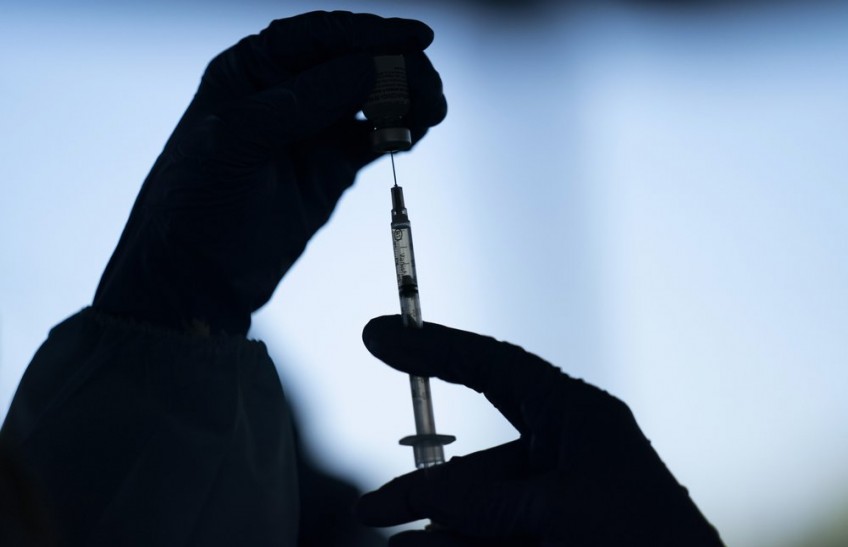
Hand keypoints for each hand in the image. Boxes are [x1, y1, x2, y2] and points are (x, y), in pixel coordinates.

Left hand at [93, 11, 445, 334]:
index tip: (417, 39)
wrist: (194, 276)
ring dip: (404, 99)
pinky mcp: (330, 169)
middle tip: (430, 86)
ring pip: (370, 100)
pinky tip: (418, 131)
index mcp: (251, 70)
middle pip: (353, 63)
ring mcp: (310, 132)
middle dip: (395, 68)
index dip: (369, 33)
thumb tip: (369, 67)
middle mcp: (284, 93)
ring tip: (433, 108)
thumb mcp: (239, 141)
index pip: (318, 36)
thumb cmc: (195, 202)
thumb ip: (302, 101)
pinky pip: (373, 140)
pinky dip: (399, 133)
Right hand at [356, 316, 722, 546]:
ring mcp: (554, 503)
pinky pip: (488, 536)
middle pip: (473, 464)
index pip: (493, 368)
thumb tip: (413, 500)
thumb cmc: (644, 544)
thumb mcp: (558, 510)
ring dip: (439, 533)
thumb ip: (478, 500)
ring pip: (476, 511)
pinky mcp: (548, 536)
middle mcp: (561, 454)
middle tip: (369, 513)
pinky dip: (460, 544)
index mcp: (576, 418)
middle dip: (421, 492)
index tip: (376, 337)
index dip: (432, 350)